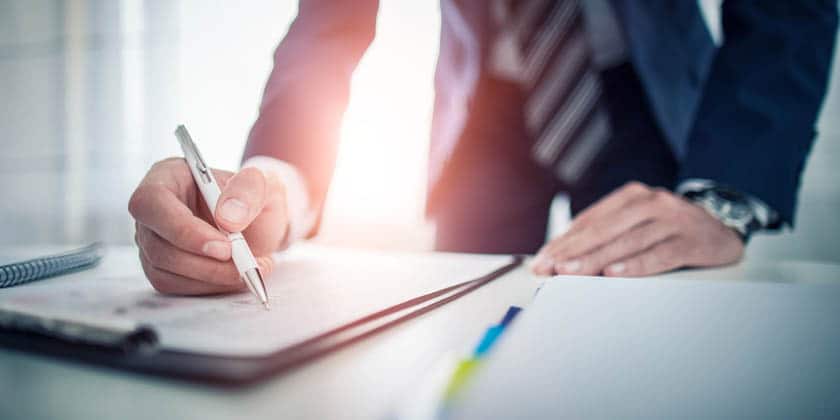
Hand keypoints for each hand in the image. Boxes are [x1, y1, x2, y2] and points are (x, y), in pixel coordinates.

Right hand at [128, 158, 288, 294]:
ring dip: (211, 278)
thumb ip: (248, 191)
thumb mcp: (261, 183)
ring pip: (165, 272)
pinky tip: (236, 276)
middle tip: (246, 264)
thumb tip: (228, 218)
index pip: (153, 203)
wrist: (260, 221)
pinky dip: (210, 287)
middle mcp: (152, 212)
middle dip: (205, 263)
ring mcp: (153, 242)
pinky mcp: (162, 268)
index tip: (224, 248)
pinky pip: (176, 287)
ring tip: (250, 268)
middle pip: (158, 245)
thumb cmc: (253, 196)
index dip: (184, 230)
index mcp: (166, 177)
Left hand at [532, 182, 743, 276]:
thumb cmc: (670, 228)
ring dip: (596, 260)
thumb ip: (606, 233)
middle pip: (605, 230)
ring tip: (572, 272)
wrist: (723, 228)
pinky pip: (659, 254)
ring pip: (627, 242)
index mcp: (632, 196)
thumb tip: (563, 255)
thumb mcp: (638, 221)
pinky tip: (615, 274)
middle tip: (549, 268)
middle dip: (572, 252)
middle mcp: (651, 203)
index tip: (542, 260)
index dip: (564, 242)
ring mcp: (672, 220)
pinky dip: (635, 265)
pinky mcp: (691, 241)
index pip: (590, 221)